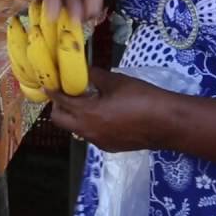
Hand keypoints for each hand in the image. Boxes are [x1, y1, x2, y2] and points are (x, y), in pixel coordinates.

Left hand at [45, 67, 172, 151]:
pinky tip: (104, 113)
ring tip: (87, 100)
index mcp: (86, 114)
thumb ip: (93, 75)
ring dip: (75, 115)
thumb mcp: (115, 81)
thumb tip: (80, 68)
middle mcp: (88, 132)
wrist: (168, 123)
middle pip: (60, 120)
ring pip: (76, 128)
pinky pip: (91, 134)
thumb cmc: (141, 98)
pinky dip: (90, 123)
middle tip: (66, 91)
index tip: (47, 83)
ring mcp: (98, 142)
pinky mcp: (110, 147)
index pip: (60, 101)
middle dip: (59, 106)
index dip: (52, 90)